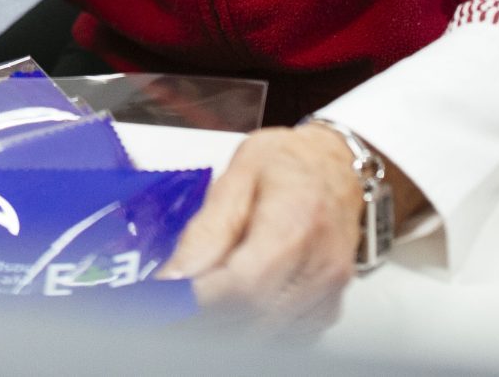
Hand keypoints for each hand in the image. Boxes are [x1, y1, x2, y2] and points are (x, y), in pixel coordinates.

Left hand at [157, 124, 368, 332]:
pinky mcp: (328, 307)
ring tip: (198, 301)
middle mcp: (321, 266)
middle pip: (253, 319)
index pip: (242, 285)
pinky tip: (233, 305)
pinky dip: (253, 326)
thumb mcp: (235, 178)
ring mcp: (329, 291)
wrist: (333, 164)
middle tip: (170, 304)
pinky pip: (284, 336)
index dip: (199, 301)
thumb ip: (205, 232)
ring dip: (225, 326)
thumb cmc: (287, 162)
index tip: (165, 298)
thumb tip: (174, 277)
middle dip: (203, 317)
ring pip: (267, 334)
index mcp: (295, 225)